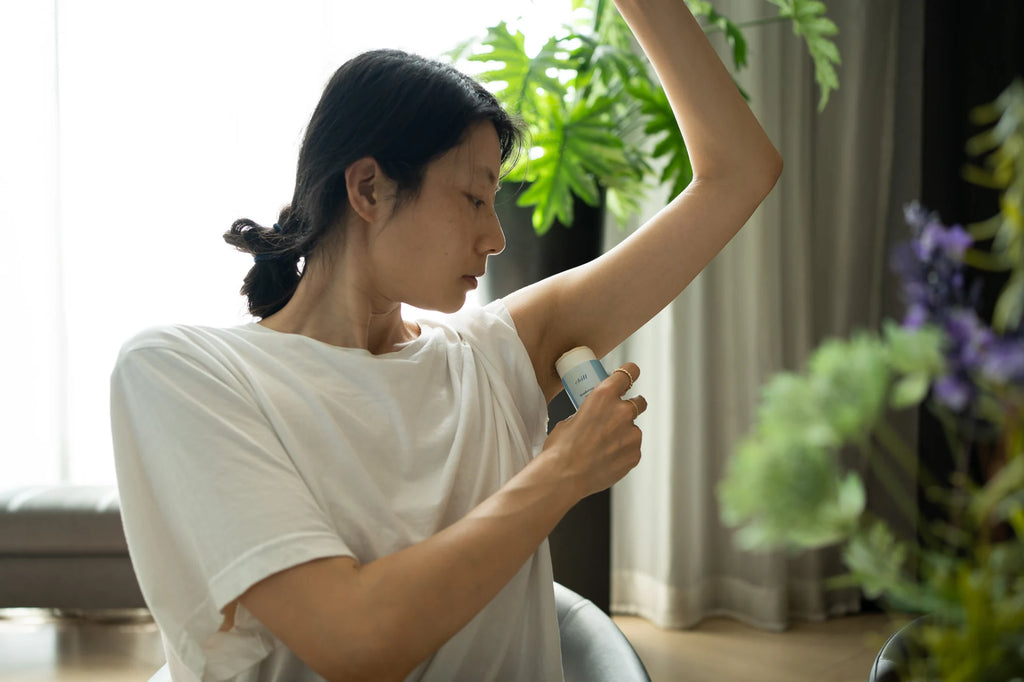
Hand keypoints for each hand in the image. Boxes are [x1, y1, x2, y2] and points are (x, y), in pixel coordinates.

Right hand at [541, 362, 646, 499]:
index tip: (631, 375)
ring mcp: (632, 434)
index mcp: (604, 395)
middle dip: (631, 406)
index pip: (629, 373)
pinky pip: (632, 449)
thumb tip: (595, 418)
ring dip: (624, 434)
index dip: (631, 373)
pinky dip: (623, 452)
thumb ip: (589, 413)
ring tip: (603, 447)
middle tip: (618, 417)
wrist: (563, 476)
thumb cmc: (561, 448)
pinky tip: (606, 459)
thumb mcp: (571, 419)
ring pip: (633, 430)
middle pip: (639, 402)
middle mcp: (622, 411)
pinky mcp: (635, 454)